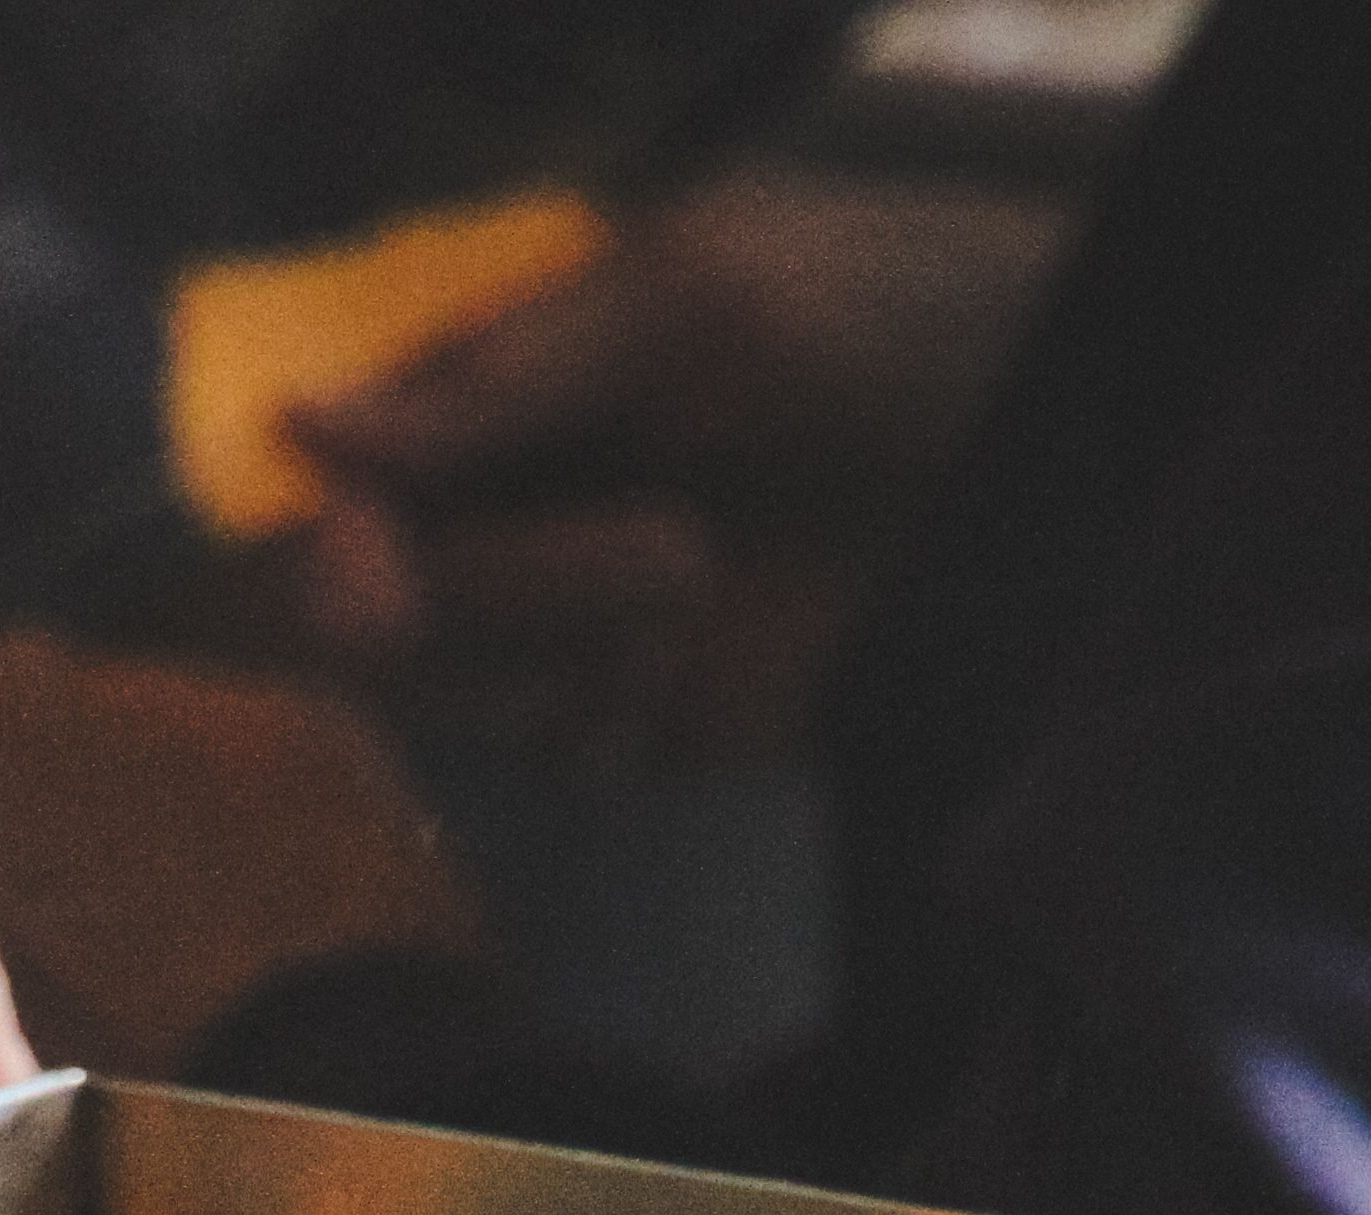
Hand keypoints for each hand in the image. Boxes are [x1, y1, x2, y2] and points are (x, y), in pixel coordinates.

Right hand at [278, 169, 1067, 767]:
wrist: (1064, 448)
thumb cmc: (889, 317)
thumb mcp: (689, 311)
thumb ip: (505, 376)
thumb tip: (306, 425)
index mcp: (520, 374)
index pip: (358, 459)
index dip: (336, 527)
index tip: (351, 589)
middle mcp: (529, 493)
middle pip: (386, 583)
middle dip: (441, 604)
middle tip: (526, 602)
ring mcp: (582, 609)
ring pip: (452, 679)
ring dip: (520, 666)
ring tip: (670, 599)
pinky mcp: (649, 708)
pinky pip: (555, 747)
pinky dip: (589, 729)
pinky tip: (663, 689)